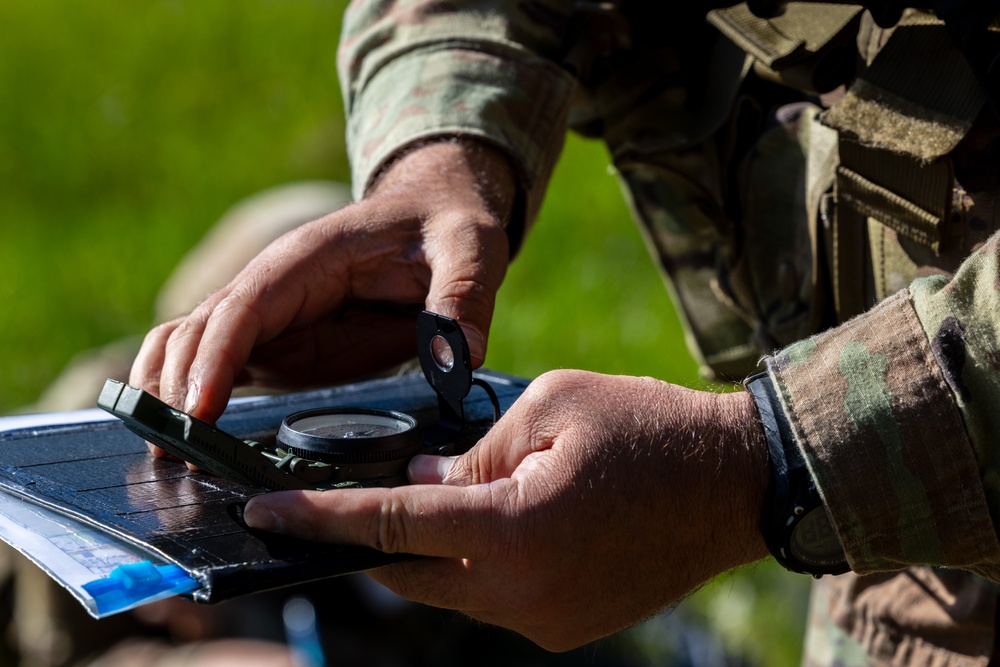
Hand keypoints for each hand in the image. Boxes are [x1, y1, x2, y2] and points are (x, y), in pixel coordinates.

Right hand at [130, 139, 516, 427]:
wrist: (435, 214)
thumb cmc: (447, 226)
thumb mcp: (469, 250)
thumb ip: (462, 297)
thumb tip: (456, 357)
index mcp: (312, 259)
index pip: (247, 305)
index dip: (216, 357)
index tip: (198, 411)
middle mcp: (277, 287)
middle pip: (202, 330)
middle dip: (179, 388)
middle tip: (176, 457)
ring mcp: (274, 317)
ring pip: (193, 347)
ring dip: (169, 393)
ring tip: (165, 454)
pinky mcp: (282, 343)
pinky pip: (220, 365)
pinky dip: (192, 397)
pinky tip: (187, 439)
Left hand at [243, 370, 769, 649]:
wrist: (734, 484)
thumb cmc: (645, 427)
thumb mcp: (547, 405)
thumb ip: (469, 449)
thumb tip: (418, 479)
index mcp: (512, 529)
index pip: (388, 526)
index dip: (317, 519)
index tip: (261, 512)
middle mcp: (520, 592)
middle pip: (406, 571)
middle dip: (365, 537)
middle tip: (336, 500)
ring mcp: (544, 620)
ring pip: (447, 589)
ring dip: (425, 548)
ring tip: (435, 496)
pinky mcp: (564, 627)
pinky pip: (490, 600)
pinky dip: (471, 563)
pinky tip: (488, 522)